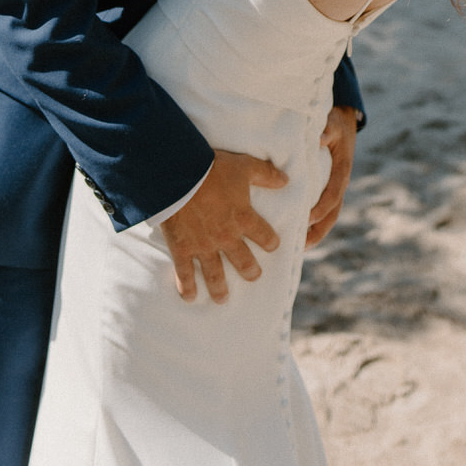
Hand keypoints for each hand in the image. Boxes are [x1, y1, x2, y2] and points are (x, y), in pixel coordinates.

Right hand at [160, 148, 287, 302]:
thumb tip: (287, 180)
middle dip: (250, 272)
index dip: (270, 242)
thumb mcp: (244, 166)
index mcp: (244, 218)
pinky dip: (187, 287)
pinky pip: (185, 274)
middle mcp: (227, 237)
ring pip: (215, 274)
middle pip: (244, 261)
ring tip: (222, 299)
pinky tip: (189, 298)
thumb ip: (266, 175)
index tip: (272, 246)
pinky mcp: (182, 249)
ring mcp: (204, 246)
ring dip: (220, 288)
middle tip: (253, 276)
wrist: (178, 175)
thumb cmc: (213, 168)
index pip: (265, 236)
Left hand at [305, 105, 357, 247]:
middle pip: (332, 215)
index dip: (320, 209)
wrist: (344, 121)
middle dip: (318, 232)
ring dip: (315, 233)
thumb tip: (319, 138)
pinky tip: (297, 232)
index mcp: (342, 171)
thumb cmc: (335, 123)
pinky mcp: (327, 187)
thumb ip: (326, 131)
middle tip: (301, 248)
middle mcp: (339, 184)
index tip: (306, 219)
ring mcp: (334, 188)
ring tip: (298, 249)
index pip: (332, 196)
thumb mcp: (332, 123)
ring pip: (327, 217)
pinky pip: (320, 209)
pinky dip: (312, 223)